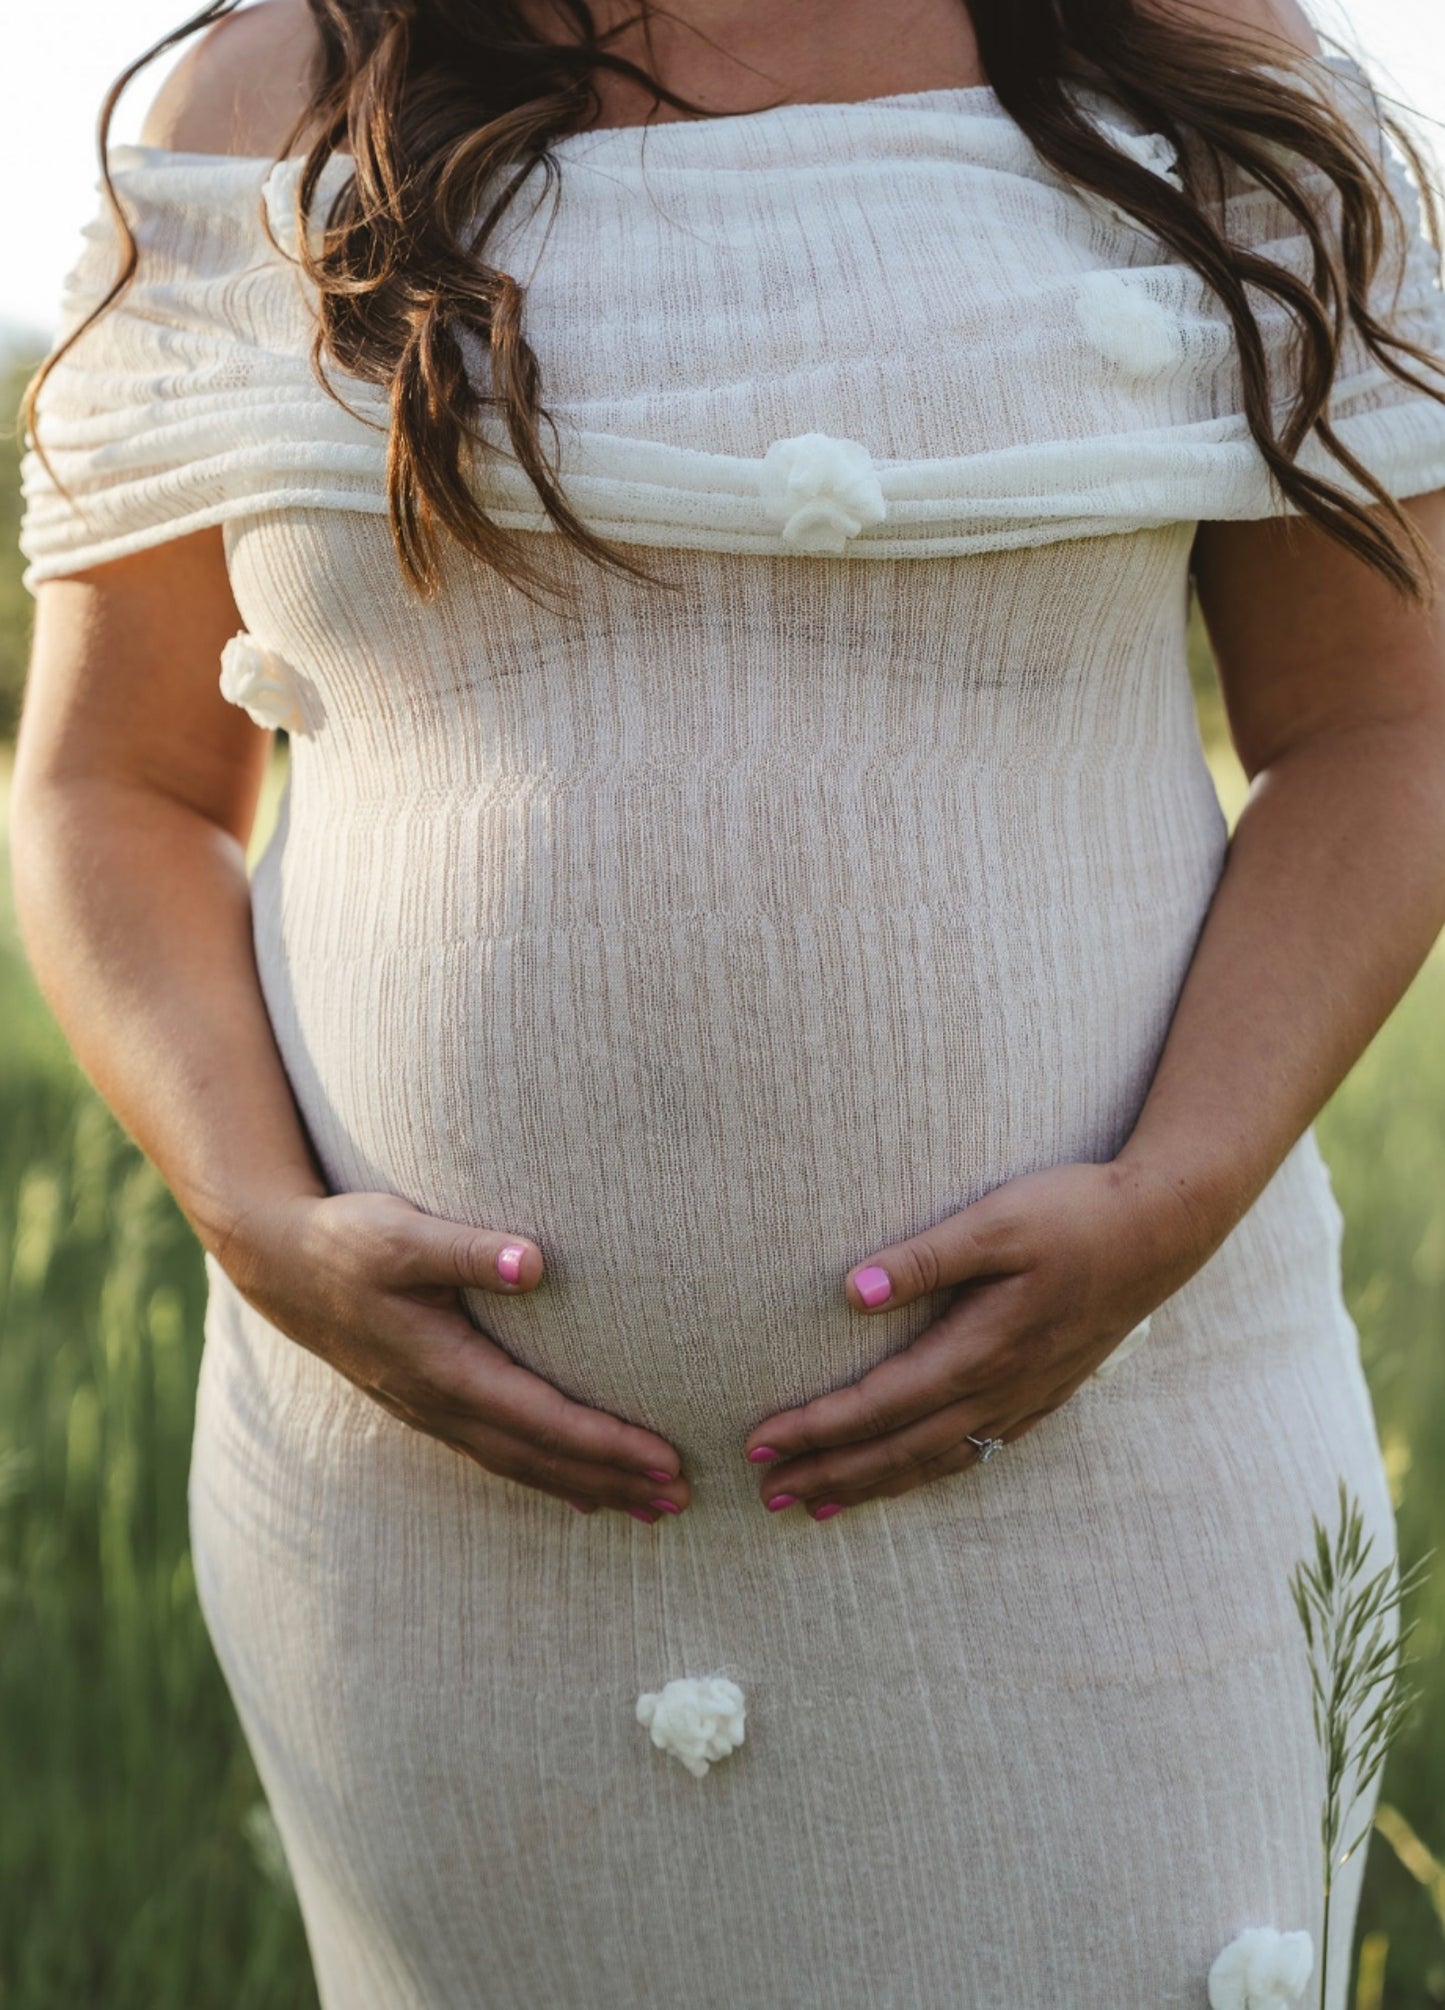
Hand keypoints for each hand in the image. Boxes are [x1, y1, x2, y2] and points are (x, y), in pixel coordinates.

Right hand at [214, 1189, 688, 1522]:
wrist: (277, 1262)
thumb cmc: (345, 1240)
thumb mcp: (401, 1233)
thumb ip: (468, 1249)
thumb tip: (533, 1263)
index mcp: (445, 1368)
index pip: (544, 1419)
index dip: (606, 1445)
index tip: (665, 1461)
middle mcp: (440, 1402)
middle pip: (540, 1457)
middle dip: (612, 1482)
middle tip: (681, 1500)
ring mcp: (430, 1409)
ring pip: (520, 1463)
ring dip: (586, 1486)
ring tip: (648, 1507)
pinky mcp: (426, 1401)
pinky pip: (497, 1452)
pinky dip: (544, 1473)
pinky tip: (577, 1488)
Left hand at [742, 1160, 1203, 1518]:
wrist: (1164, 1229)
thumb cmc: (1074, 1214)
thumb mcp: (994, 1222)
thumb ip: (922, 1260)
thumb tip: (850, 1292)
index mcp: (979, 1350)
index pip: (878, 1404)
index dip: (816, 1428)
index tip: (760, 1442)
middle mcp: (999, 1388)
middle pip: (899, 1448)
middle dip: (830, 1472)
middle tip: (769, 1493)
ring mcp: (1026, 1397)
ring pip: (938, 1460)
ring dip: (874, 1484)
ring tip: (821, 1503)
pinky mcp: (1046, 1392)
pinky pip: (977, 1451)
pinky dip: (930, 1471)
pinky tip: (912, 1474)